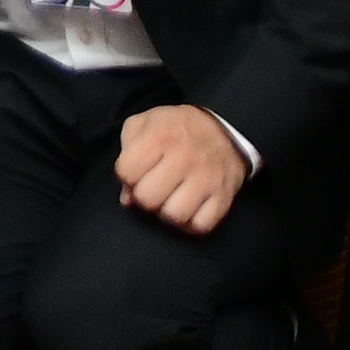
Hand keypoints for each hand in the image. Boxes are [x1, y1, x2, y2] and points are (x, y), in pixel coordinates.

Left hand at [113, 104, 248, 234]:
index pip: (126, 171)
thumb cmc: (176, 129)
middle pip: (148, 198)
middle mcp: (185, 157)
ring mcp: (207, 179)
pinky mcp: (223, 197)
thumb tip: (126, 196)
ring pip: (174, 215)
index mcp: (161, 135)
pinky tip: (187, 209)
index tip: (134, 170)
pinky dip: (190, 224)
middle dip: (143, 196)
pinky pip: (200, 226)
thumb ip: (127, 152)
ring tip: (169, 199)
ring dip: (166, 212)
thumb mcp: (145, 123)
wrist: (222, 132)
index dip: (125, 174)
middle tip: (152, 187)